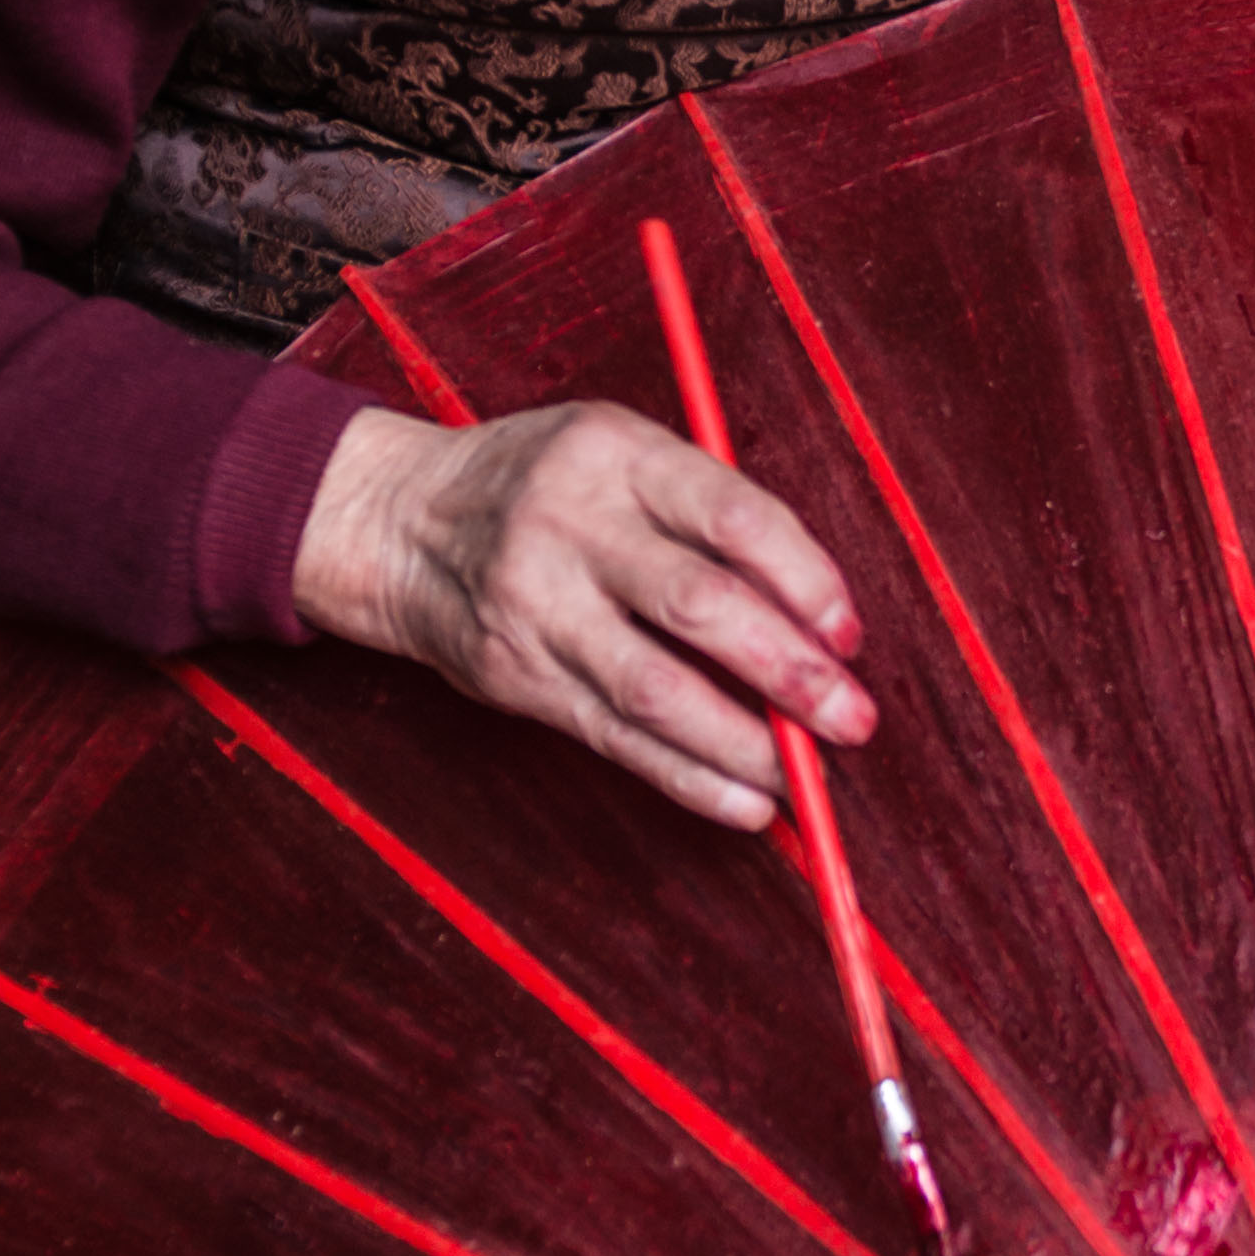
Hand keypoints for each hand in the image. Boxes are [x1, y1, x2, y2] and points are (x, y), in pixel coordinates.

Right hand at [291, 392, 873, 826]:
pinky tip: (744, 802)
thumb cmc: (543, 484)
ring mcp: (538, 605)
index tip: (849, 634)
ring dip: (744, 744)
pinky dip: (688, 778)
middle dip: (789, 672)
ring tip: (804, 777)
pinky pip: (614, 738)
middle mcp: (572, 526)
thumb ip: (707, 511)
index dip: (805, 580)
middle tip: (851, 719)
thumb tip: (819, 615)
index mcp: (615, 454)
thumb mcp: (618, 453)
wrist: (403, 522)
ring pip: (656, 688)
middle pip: (698, 605)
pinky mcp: (517, 675)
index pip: (732, 516)